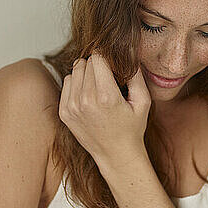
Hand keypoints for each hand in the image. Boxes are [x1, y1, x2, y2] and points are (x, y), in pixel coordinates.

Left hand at [59, 50, 151, 169]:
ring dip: (86, 73)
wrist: (116, 155)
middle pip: (85, 63)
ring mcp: (72, 107)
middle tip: (108, 77)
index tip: (113, 64)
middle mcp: (86, 101)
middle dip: (97, 65)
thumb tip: (129, 51)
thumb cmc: (132, 128)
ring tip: (98, 85)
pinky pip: (67, 83)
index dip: (106, 57)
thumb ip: (136, 74)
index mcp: (106, 96)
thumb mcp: (143, 101)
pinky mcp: (64, 112)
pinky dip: (77, 84)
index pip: (98, 58)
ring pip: (75, 71)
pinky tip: (89, 94)